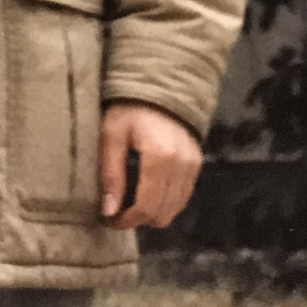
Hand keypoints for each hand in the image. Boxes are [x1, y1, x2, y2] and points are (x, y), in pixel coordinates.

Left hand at [99, 101, 202, 229]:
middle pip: (162, 213)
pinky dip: (165, 202)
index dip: (126, 220)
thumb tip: (108, 211)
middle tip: (117, 211)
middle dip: (138, 219)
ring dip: (152, 212)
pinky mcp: (197, 164)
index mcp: (160, 158)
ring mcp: (193, 166)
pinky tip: (147, 192)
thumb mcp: (112, 135)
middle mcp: (182, 166)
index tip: (109, 219)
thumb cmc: (129, 108)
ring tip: (130, 202)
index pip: (146, 207)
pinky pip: (182, 197)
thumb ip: (111, 173)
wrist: (159, 86)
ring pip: (174, 209)